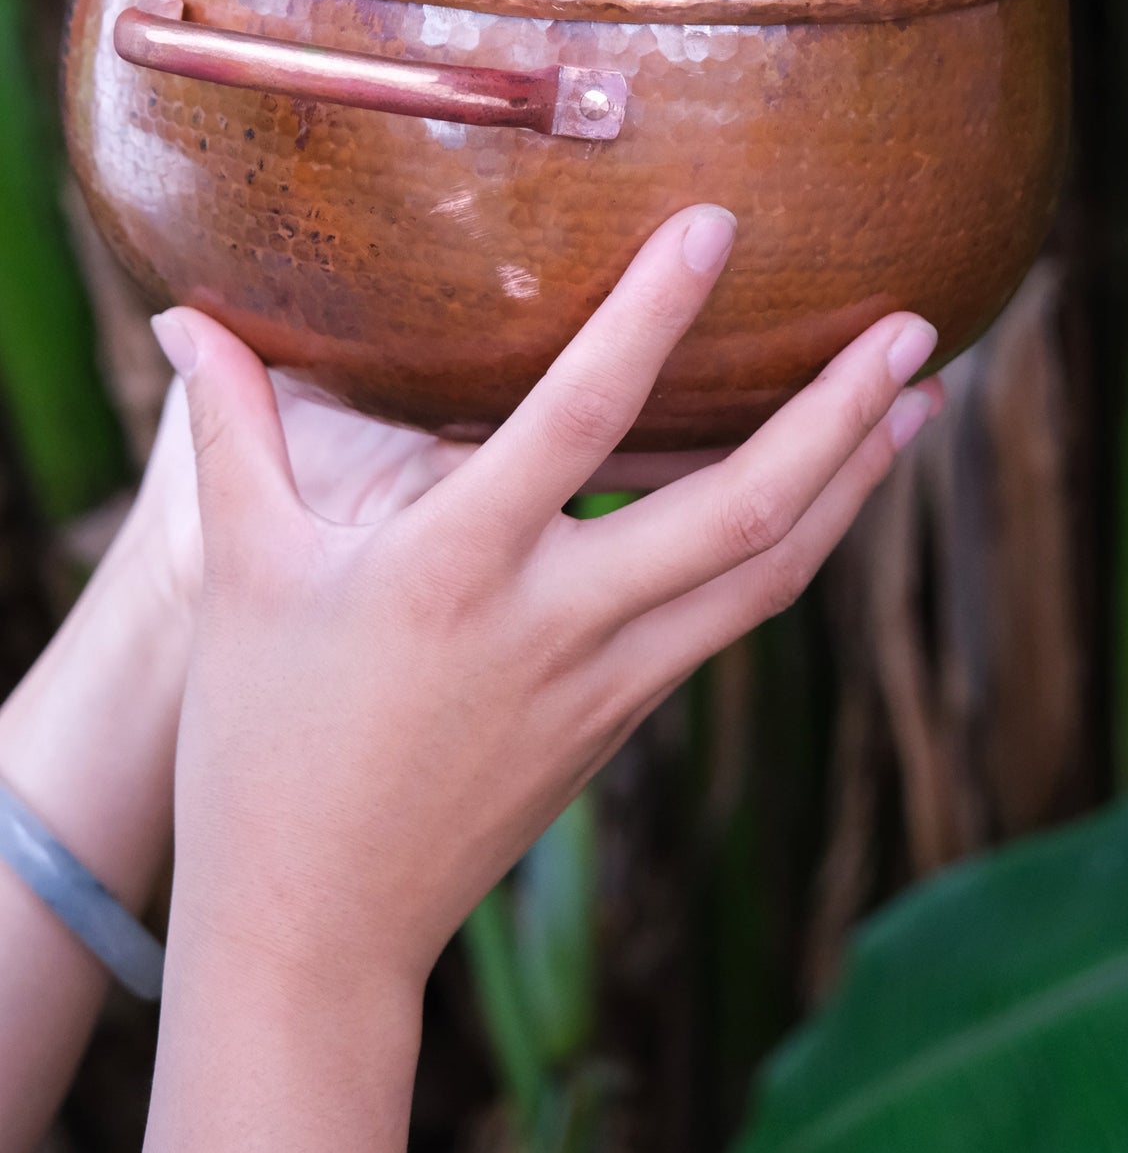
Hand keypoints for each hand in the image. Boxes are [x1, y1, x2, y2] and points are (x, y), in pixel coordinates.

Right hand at [157, 203, 940, 996]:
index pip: (579, 419)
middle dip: (841, 416)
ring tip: (923, 399)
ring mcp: (610, 682)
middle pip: (740, 512)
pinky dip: (801, 545)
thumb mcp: (237, 573)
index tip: (719, 226)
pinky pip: (739, 617)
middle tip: (920, 328)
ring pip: (770, 573)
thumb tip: (180, 313)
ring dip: (857, 482)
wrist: (314, 927)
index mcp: (457, 570)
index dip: (652, 317)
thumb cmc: (262, 741)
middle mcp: (557, 623)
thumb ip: (230, 428)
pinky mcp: (628, 719)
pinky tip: (833, 495)